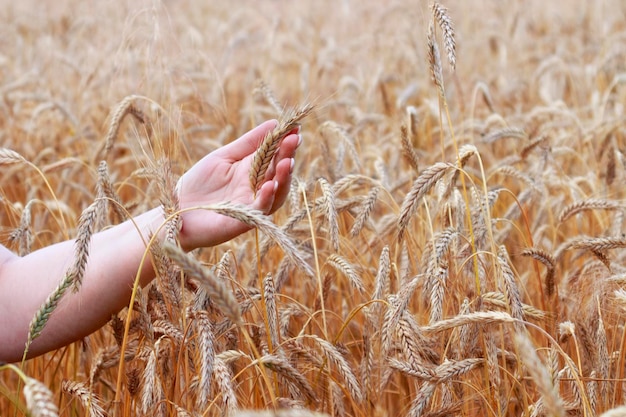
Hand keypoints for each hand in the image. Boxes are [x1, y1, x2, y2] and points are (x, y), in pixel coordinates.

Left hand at [176, 120, 299, 250]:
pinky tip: (269, 186)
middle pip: (279, 172)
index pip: (276, 155)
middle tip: (294, 140)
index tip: (296, 127)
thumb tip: (275, 122)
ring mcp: (252, 205)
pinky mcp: (242, 221)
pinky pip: (259, 211)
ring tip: (288, 162)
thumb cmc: (198, 183)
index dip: (286, 142)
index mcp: (254, 172)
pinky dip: (266, 199)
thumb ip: (249, 142)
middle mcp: (257, 189)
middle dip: (288, 155)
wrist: (176, 210)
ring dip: (283, 178)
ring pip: (276, 194)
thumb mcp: (224, 156)